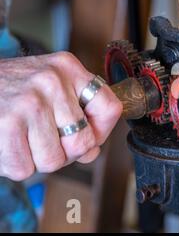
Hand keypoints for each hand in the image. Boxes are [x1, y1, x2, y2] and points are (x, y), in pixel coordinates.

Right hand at [0, 52, 122, 180]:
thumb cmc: (7, 89)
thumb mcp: (47, 88)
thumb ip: (76, 115)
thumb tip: (91, 152)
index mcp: (68, 68)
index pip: (110, 107)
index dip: (102, 132)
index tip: (89, 137)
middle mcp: (52, 80)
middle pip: (83, 142)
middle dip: (66, 152)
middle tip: (45, 142)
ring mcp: (30, 101)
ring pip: (55, 160)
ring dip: (37, 160)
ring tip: (23, 140)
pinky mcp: (6, 123)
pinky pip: (25, 168)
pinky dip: (14, 165)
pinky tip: (6, 144)